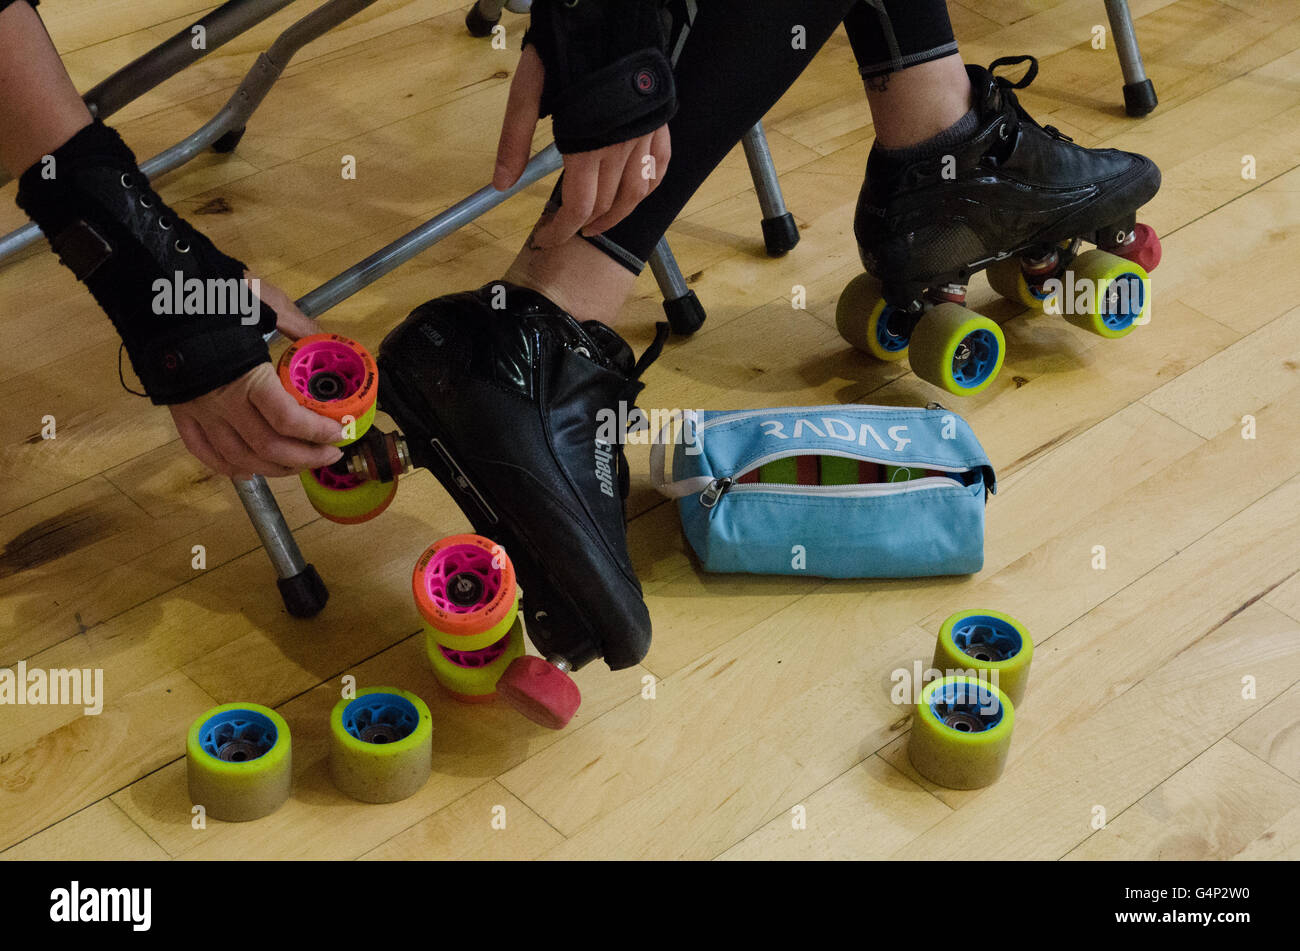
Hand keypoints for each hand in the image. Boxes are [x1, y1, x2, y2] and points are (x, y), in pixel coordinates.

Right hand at [169, 273, 344, 480]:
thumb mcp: (263, 300)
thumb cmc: (210, 293)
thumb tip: (323, 337)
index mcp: (246, 376)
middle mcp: (222, 403)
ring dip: (275, 469)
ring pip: (239, 459)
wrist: (150, 291)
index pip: (288, 420)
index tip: (339, 432)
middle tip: (329, 454)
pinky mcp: (180, 414)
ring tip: (299, 464)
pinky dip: (228, 468)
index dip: (318, 432)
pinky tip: (249, 470)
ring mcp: (199, 413)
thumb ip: (296, 323)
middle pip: (268, 448)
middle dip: (306, 458)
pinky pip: (204, 453)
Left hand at [493, 44, 670, 248]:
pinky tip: (634, 195)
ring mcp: (643, 138)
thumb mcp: (528, 91)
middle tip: (564, 231)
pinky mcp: (658, 126)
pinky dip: (647, 188)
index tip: (546, 238)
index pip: (578, 206)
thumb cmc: (566, 53)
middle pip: (606, 205)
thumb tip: (501, 184)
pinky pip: (659, 168)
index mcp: (586, 145)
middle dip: (582, 225)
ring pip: (636, 194)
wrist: (608, 19)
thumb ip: (515, 139)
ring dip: (616, 217)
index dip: (561, 230)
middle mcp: (620, 148)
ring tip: (597, 225)